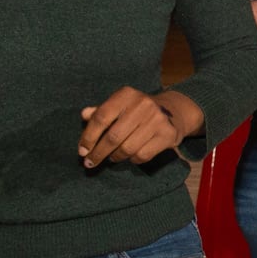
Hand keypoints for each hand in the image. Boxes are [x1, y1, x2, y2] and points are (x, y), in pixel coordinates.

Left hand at [78, 86, 192, 166]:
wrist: (174, 111)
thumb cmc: (138, 110)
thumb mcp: (120, 105)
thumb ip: (101, 111)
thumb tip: (84, 115)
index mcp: (126, 95)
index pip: (102, 117)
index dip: (89, 136)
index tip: (82, 151)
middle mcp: (142, 104)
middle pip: (113, 136)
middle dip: (98, 153)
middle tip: (90, 162)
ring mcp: (157, 119)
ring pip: (127, 149)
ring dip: (115, 157)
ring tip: (112, 157)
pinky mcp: (167, 134)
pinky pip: (142, 155)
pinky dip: (132, 159)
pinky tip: (130, 156)